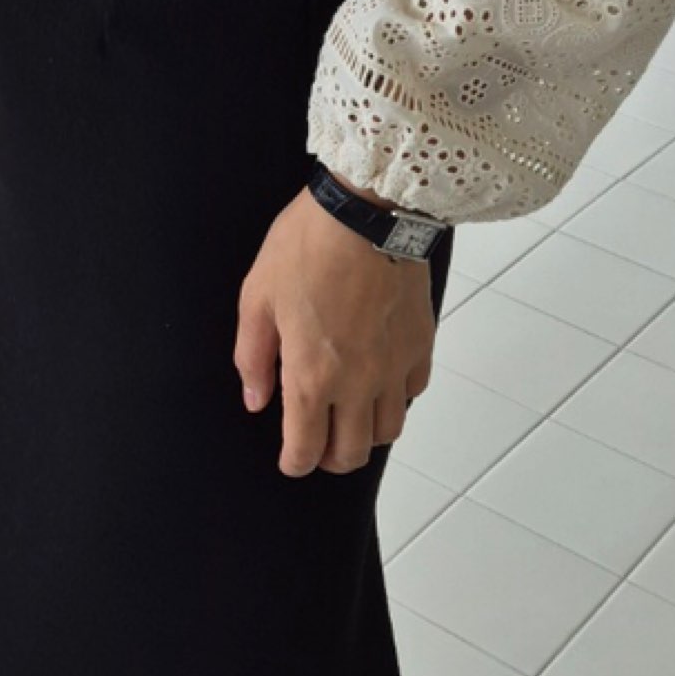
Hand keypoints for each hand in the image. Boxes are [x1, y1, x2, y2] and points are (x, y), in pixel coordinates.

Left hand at [233, 177, 436, 476]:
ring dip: (365, 435)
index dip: (294, 463)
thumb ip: (253, 358)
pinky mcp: (421, 345)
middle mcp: (357, 384)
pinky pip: (412, 393)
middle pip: (351, 454)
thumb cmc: (307, 247)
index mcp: (310, 376)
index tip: (289, 459)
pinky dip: (396, 399)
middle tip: (318, 445)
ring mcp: (394, 368)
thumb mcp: (257, 297)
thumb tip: (256, 400)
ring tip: (349, 419)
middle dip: (330, 460)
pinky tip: (380, 382)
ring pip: (388, 432)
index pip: (305, 450)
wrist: (367, 211)